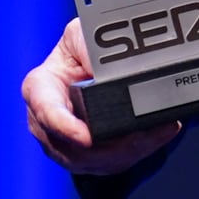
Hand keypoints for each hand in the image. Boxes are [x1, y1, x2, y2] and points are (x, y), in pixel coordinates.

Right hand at [20, 19, 182, 175]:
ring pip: (98, 160)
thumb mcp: (80, 35)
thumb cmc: (80, 47)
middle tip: (140, 135)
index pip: (47, 112)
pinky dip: (139, 151)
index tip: (87, 137)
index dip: (65, 128)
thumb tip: (105, 74)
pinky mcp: (89, 157)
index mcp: (39, 89)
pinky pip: (114, 163)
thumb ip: (88, 50)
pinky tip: (158, 133)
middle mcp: (46, 123)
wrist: (90, 61)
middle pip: (75, 148)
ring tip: (157, 132)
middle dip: (111, 146)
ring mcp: (66, 145)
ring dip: (130, 150)